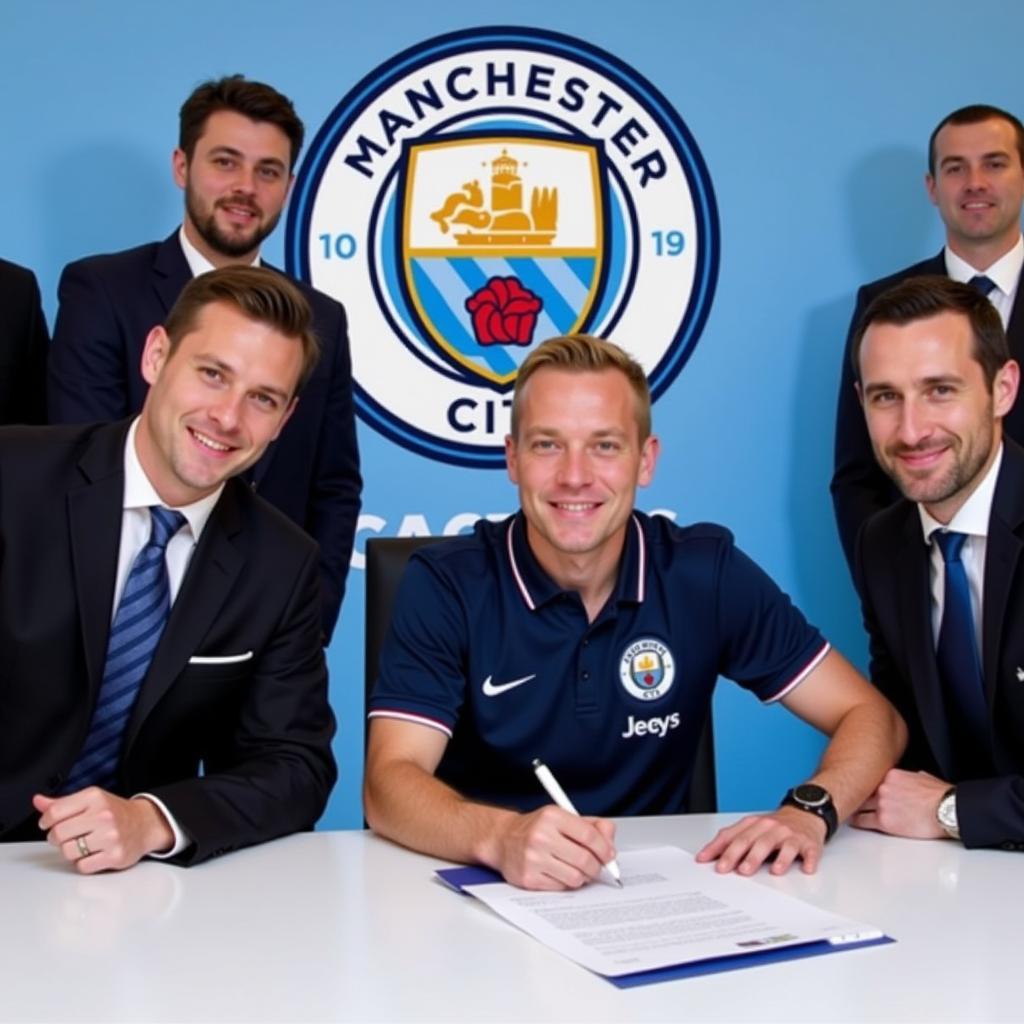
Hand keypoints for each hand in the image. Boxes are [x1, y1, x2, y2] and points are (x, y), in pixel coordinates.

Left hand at [33, 789, 173, 873]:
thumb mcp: (91, 801)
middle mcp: (103, 815)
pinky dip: (84, 863)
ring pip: (68, 852)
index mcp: (94, 797)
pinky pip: (82, 866)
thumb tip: (38, 801)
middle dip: (58, 838)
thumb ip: (62, 803)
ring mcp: (110, 836)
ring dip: (71, 851)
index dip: (46, 821)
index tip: (50, 824)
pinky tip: (94, 853)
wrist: (145, 824)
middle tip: (68, 836)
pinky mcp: (115, 856)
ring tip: (83, 844)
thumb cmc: (115, 813)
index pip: (54, 812)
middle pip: (58, 834)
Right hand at [488, 805, 616, 889]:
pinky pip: (561, 888)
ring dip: (581, 876)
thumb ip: (591, 826)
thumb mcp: (563, 817)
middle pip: (585, 860)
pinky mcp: (528, 878)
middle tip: (596, 866)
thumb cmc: (537, 828)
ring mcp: (533, 859)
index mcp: (552, 816)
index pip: (589, 836)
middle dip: (596, 867)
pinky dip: (565, 883)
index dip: (605, 849)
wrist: (503, 839)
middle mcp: (541, 836)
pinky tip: (558, 872)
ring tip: (575, 868)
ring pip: (575, 878)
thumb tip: (610, 843)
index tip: (609, 856)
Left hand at [695, 807, 826, 875]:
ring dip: (768, 857)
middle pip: (751, 840)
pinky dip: (807, 860)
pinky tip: (805, 869)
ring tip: (762, 870)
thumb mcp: (753, 828)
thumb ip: (733, 840)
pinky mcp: (808, 843)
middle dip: (738, 855)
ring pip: (776, 844)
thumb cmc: (775, 826)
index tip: (705, 859)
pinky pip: (808, 851)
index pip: (732, 835)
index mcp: (753, 824)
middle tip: (729, 869)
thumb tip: (711, 856)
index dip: (717, 847)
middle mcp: (769, 827)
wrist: (805, 813)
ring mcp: (789, 834)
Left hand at [849, 768, 948, 838]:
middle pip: (861, 792)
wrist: (947, 811)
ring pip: (859, 806)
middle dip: (857, 796)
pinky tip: (853, 822)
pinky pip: (863, 821)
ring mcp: (881, 803)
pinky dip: (857, 822)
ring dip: (855, 808)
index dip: (865, 785)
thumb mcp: (921, 777)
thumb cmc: (940, 796)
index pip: (870, 780)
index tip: (859, 787)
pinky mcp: (884, 820)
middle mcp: (883, 787)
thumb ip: (907, 778)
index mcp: (891, 775)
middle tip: (849, 799)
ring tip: (847, 810)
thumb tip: (907, 781)